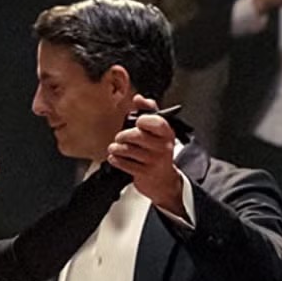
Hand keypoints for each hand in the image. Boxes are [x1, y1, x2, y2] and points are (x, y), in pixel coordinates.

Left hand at [107, 94, 184, 215]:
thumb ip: (148, 112)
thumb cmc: (158, 153)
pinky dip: (116, 160)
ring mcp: (154, 161)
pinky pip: (126, 164)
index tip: (136, 122)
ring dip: (117, 148)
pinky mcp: (145, 173)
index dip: (143, 120)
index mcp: (167, 134)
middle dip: (124, 135)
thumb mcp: (158, 133)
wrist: (163, 181)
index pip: (156, 122)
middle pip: (138, 135)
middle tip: (119, 137)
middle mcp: (163, 147)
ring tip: (114, 148)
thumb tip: (138, 98)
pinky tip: (114, 157)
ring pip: (129, 150)